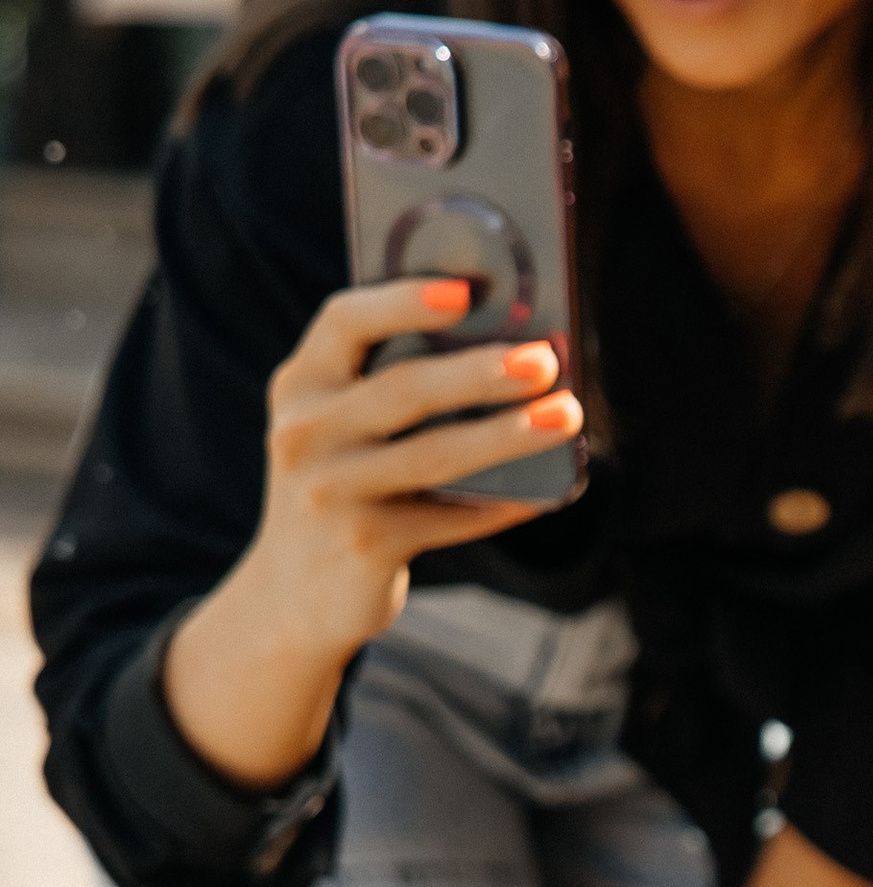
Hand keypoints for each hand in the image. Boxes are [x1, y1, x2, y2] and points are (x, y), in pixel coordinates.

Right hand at [164, 280, 583, 788]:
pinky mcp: (364, 545)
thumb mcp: (343, 428)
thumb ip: (395, 385)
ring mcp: (330, 492)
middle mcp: (304, 431)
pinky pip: (449, 517)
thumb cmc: (343, 486)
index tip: (465, 291)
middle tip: (544, 360)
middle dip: (480, 372)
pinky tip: (545, 492)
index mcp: (301, 383)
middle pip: (403, 389)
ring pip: (435, 455)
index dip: (403, 300)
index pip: (344, 321)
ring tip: (566, 415)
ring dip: (508, 435)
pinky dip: (501, 504)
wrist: (294, 595)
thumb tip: (512, 351)